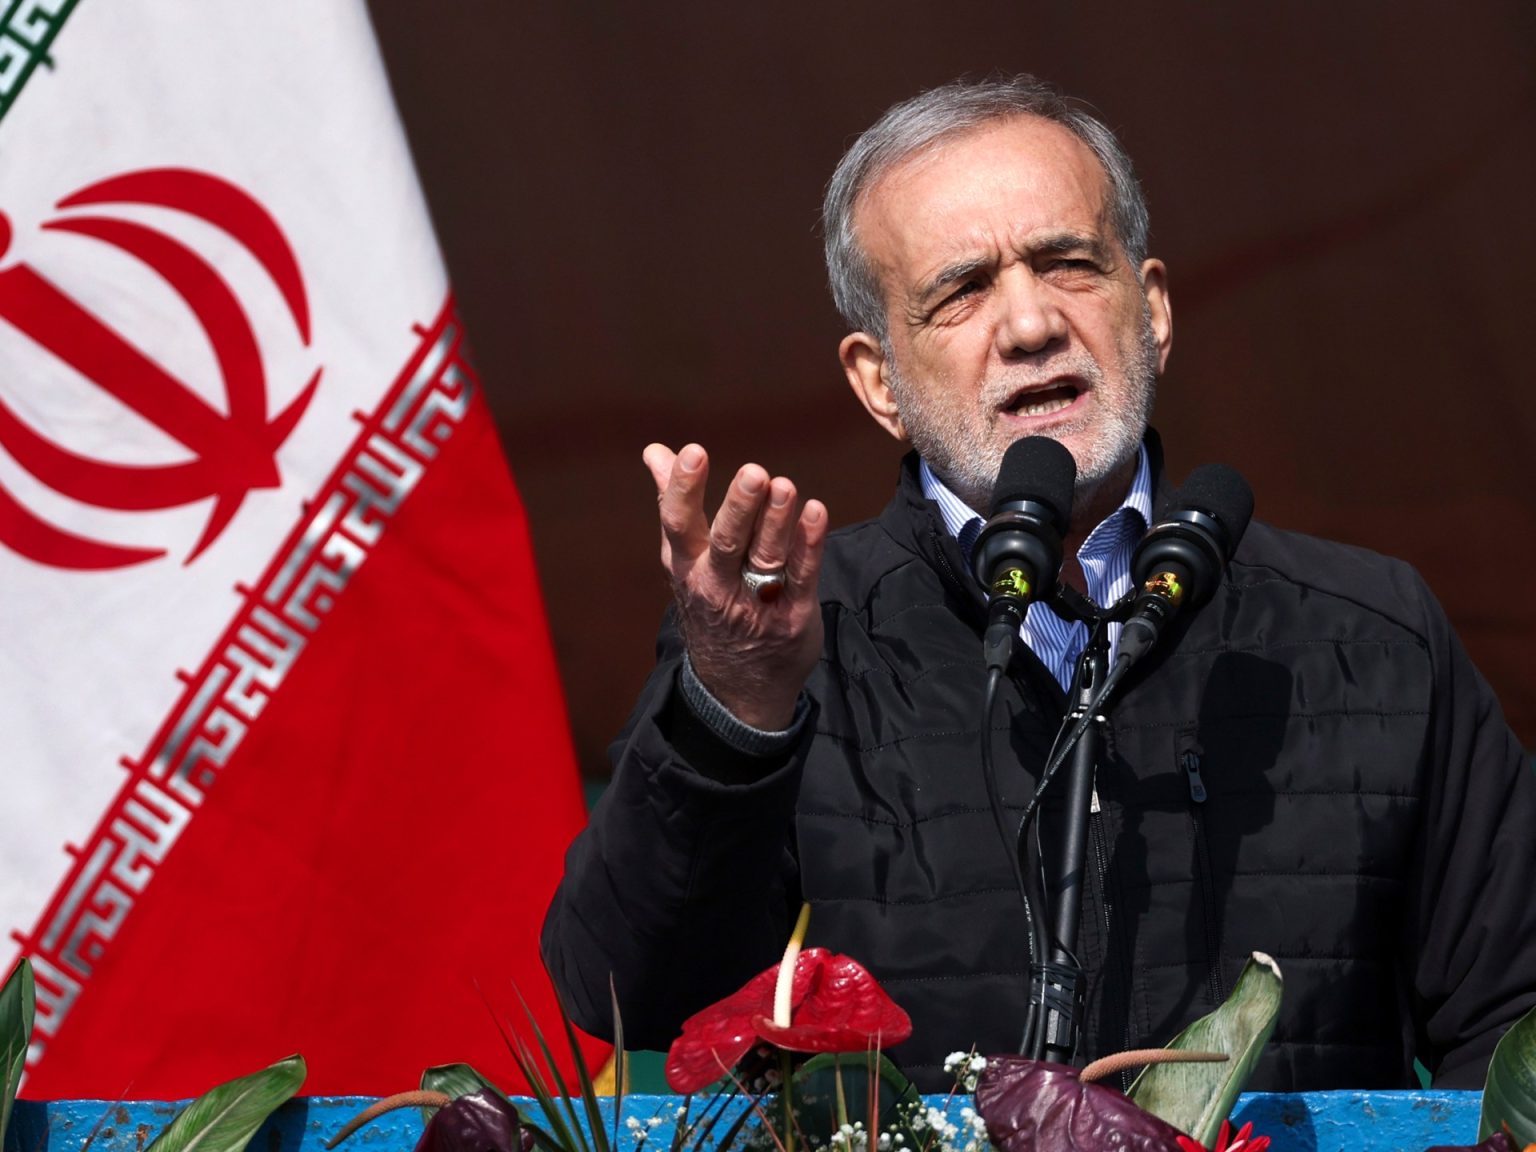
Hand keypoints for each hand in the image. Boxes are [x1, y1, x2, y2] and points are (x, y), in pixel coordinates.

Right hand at [644, 442, 827, 730]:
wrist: (735, 687)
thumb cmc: (711, 604)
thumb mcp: (684, 561)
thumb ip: (674, 504)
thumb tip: (655, 453)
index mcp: (688, 565)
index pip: (679, 523)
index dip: (685, 488)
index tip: (693, 452)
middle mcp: (717, 584)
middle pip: (726, 542)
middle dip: (740, 507)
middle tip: (754, 474)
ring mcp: (757, 602)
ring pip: (766, 557)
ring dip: (777, 521)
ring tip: (785, 486)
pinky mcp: (793, 614)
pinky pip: (802, 577)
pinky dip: (809, 546)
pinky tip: (816, 513)